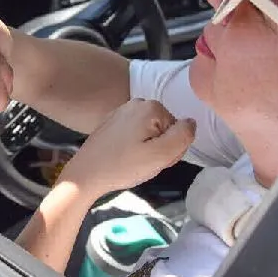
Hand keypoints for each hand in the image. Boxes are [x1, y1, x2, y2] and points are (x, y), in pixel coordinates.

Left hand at [58, 99, 194, 197]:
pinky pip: (135, 133)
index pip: (179, 130)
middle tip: (144, 162)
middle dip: (160, 148)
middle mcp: (137, 102)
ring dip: (148, 148)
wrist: (86, 174)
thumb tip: (191, 122)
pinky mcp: (111, 122)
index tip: (156, 161)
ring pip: (150, 132)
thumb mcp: (161, 155)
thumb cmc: (123, 166)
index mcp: (151, 106)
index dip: (172, 150)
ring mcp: (122, 110)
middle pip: (164, 129)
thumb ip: (183, 137)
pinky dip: (133, 146)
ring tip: (132, 161)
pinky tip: (123, 157)